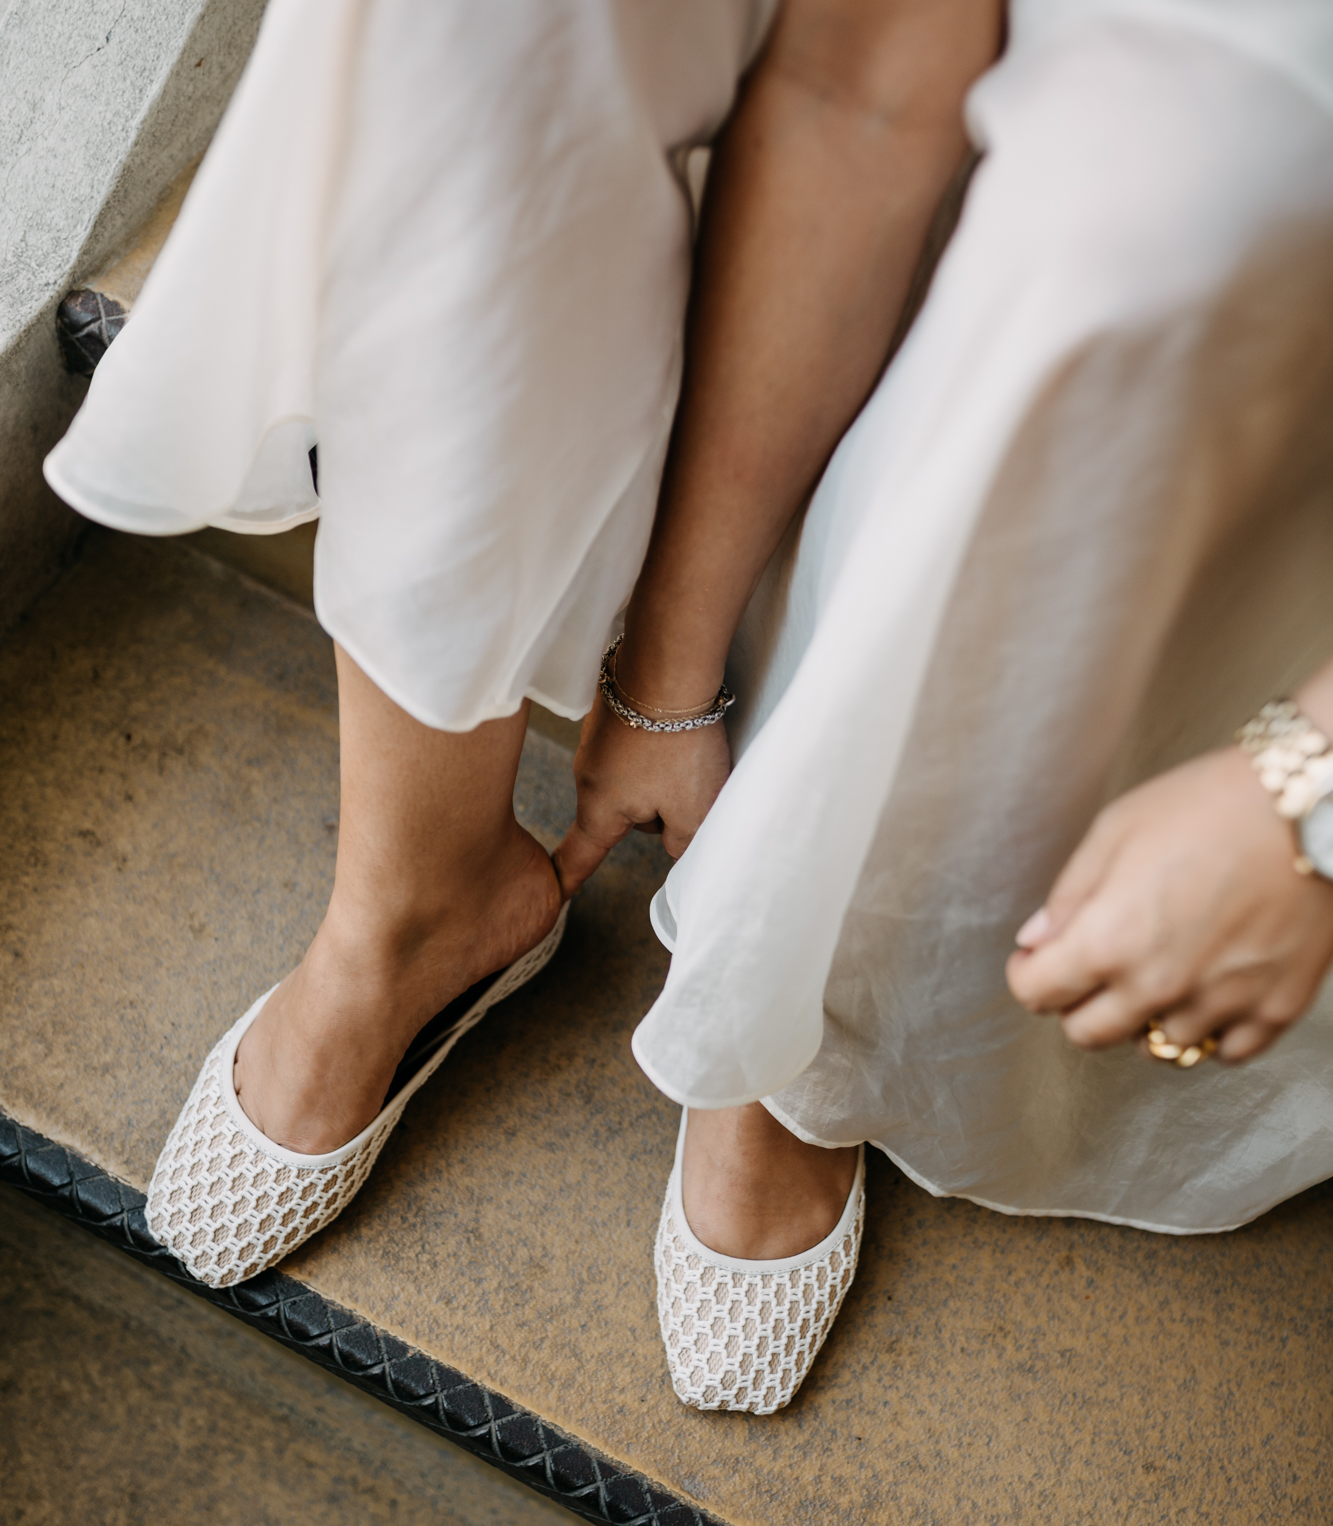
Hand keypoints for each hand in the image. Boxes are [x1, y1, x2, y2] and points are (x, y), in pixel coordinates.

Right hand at [552, 694, 731, 897]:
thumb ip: (682, 844)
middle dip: (659, 811)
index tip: (556, 891)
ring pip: (637, 780)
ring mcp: (597, 744)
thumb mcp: (693, 813)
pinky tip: (679, 729)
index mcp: (600, 811)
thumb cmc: (677, 743)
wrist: (667, 665)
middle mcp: (588, 778)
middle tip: (689, 788)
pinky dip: (661, 744)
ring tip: (688, 752)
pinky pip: (639, 746)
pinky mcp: (612, 716)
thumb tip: (674, 843)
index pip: (581, 857)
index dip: (571, 878)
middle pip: (627, 815)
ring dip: (664, 774)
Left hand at [1006, 745, 1332, 1062]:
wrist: (1310, 806)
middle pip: (1088, 1034)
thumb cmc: (1209, 805)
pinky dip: (1211, 1028)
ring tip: (1162, 966)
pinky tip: (1210, 986)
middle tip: (1093, 964)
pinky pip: (1226, 1050)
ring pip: (1157, 1046)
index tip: (1037, 958)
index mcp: (1108, 942)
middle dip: (1078, 1001)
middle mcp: (1159, 987)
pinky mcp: (1275, 1010)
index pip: (1037, 994)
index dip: (1028, 973)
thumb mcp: (1115, 831)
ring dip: (1147, 1015)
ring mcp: (1220, 1005)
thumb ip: (1069, 895)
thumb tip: (1035, 940)